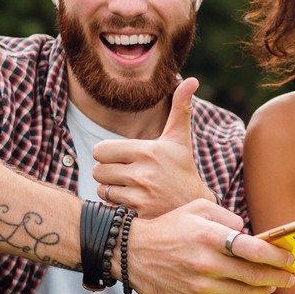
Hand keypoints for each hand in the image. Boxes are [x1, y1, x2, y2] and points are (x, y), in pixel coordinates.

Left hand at [92, 77, 214, 216]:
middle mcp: (143, 173)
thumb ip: (180, 108)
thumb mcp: (180, 139)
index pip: (101, 150)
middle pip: (98, 170)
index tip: (120, 157)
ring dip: (110, 189)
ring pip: (102, 189)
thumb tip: (191, 79)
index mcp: (148, 151)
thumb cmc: (183, 168)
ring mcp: (140, 196)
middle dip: (107, 172)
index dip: (107, 153)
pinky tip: (132, 202)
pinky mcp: (138, 214)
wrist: (196, 206)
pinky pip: (109, 206)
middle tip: (124, 173)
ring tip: (130, 188)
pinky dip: (116, 206)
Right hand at [122, 199, 294, 293]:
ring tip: (273, 285)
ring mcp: (199, 284)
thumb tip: (249, 233)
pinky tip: (231, 285)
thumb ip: (227, 217)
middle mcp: (206, 262)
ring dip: (263, 289)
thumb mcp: (196, 209)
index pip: (253, 249)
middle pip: (253, 275)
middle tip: (291, 277)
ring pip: (242, 291)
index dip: (276, 256)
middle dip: (278, 276)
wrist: (130, 254)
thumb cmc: (169, 228)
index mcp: (209, 236)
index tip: (289, 258)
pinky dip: (228, 291)